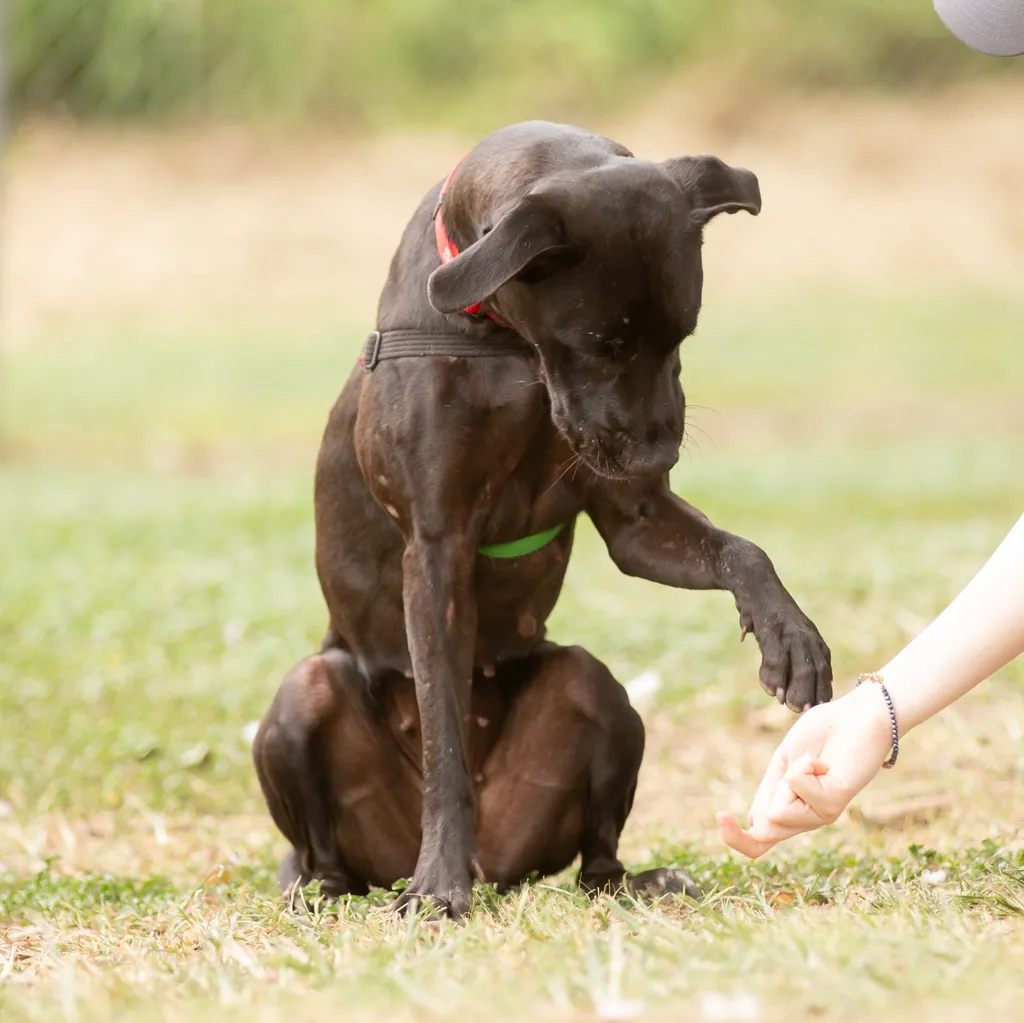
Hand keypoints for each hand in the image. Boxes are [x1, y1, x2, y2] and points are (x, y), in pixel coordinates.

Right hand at [716, 684, 893, 857]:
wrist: (856, 716)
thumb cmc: (823, 735)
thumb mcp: (784, 764)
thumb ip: (770, 793)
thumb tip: (753, 825)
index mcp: (792, 809)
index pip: (760, 842)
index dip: (736, 839)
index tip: (721, 815)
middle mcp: (808, 818)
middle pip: (765, 831)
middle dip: (770, 793)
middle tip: (800, 765)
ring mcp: (822, 814)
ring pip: (779, 812)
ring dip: (788, 778)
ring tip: (812, 763)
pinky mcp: (834, 803)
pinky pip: (798, 789)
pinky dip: (803, 767)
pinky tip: (823, 762)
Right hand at [739, 602, 832, 711]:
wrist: (754, 582)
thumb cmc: (767, 615)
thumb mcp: (783, 636)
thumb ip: (786, 661)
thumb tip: (782, 690)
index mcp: (813, 639)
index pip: (824, 669)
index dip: (822, 690)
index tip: (818, 709)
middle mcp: (806, 636)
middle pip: (816, 670)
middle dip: (812, 693)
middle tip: (803, 711)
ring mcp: (790, 632)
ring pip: (801, 666)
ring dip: (797, 688)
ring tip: (789, 705)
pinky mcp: (772, 629)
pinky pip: (776, 657)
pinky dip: (773, 676)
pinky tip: (769, 688)